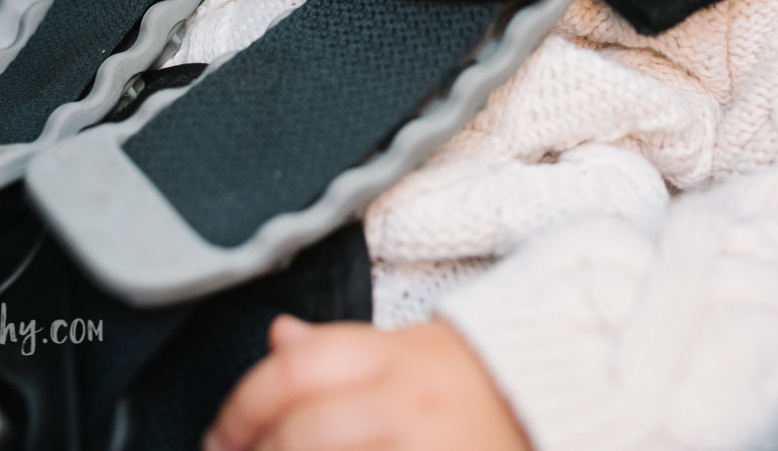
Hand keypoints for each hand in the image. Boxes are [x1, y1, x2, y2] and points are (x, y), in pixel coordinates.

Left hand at [206, 317, 533, 450]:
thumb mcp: (414, 350)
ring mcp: (424, 450)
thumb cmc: (480, 385)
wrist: (555, 406)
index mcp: (399, 359)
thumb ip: (340, 351)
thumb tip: (278, 338)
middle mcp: (411, 406)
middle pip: (303, 432)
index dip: (242, 406)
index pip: (299, 369)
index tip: (222, 434)